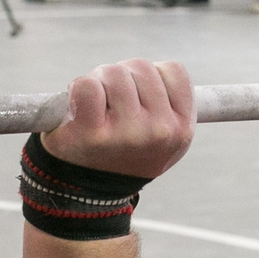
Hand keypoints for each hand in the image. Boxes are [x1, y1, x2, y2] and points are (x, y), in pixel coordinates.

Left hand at [46, 59, 193, 180]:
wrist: (89, 190)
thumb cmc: (125, 152)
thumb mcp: (163, 137)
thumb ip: (172, 105)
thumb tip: (179, 73)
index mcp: (181, 130)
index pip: (174, 71)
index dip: (152, 76)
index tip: (139, 95)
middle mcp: (159, 131)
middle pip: (141, 67)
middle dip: (123, 76)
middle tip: (112, 100)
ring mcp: (127, 132)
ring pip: (114, 73)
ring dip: (99, 80)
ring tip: (96, 104)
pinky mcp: (92, 133)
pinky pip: (88, 86)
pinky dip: (77, 88)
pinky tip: (79, 106)